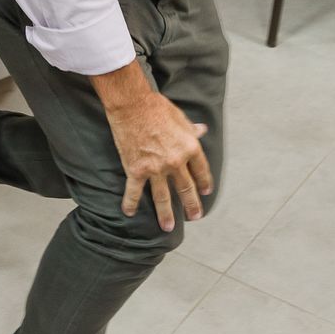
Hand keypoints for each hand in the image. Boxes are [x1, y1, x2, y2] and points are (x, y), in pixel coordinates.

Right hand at [107, 90, 212, 230]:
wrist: (133, 105)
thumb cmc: (157, 107)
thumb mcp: (180, 117)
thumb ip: (191, 130)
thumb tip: (202, 130)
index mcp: (190, 147)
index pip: (201, 170)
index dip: (204, 183)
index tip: (205, 192)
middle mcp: (176, 161)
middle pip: (186, 188)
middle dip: (191, 205)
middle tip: (195, 217)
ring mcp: (156, 168)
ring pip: (163, 196)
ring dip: (166, 214)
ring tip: (168, 227)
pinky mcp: (136, 170)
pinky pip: (134, 191)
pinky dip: (130, 203)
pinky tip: (129, 213)